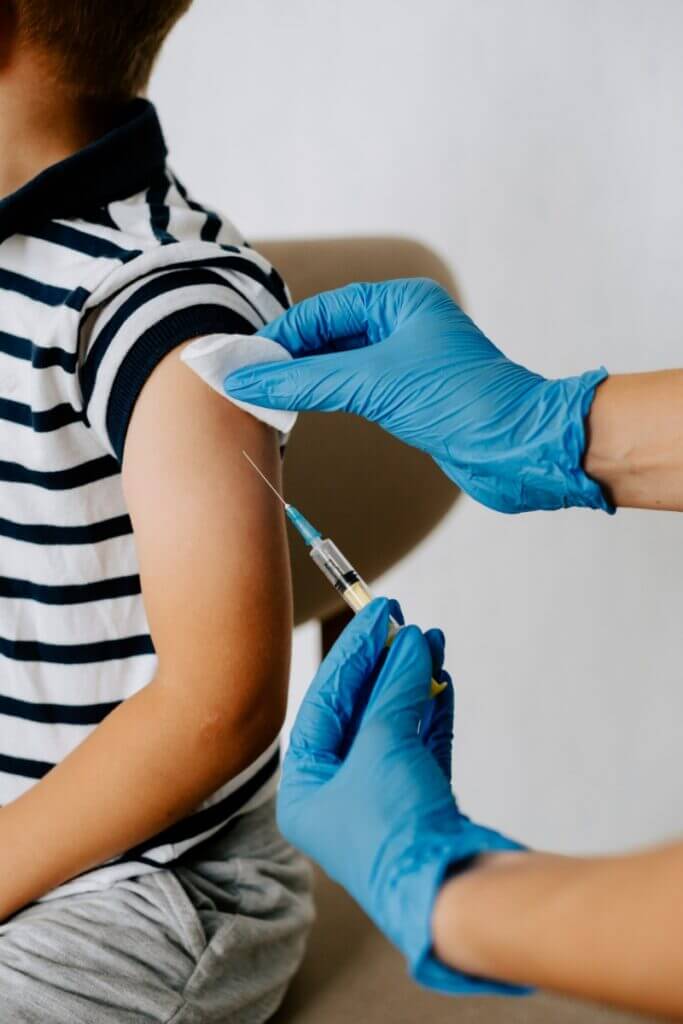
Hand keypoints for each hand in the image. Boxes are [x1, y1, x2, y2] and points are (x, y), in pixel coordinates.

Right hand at [225, 279, 610, 513]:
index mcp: (400, 302)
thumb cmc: (462, 401)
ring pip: (341, 365)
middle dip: (288, 358)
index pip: (322, 312)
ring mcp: (409, 362)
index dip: (279, 338)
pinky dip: (326, 398)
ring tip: (264, 398)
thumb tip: (248, 380)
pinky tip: (301, 409)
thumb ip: (306, 381)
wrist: (518, 449)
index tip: (241, 362)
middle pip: (329, 335)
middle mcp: (405, 325)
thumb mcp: (372, 384)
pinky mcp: (412, 397)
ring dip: (305, 381)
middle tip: (245, 381)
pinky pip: (356, 390)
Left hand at [278, 598, 525, 993]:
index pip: (325, 702)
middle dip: (385, 664)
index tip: (377, 612)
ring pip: (396, 725)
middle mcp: (339, 796)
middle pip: (360, 711)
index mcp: (306, 789)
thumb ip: (393, 686)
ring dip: (414, 681)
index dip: (353, 652)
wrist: (451, 893)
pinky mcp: (421, 805)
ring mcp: (382, 802)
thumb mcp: (383, 743)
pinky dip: (433, 710)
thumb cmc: (395, 826)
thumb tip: (408, 640)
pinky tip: (442, 677)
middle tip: (402, 620)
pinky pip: (422, 745)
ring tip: (432, 640)